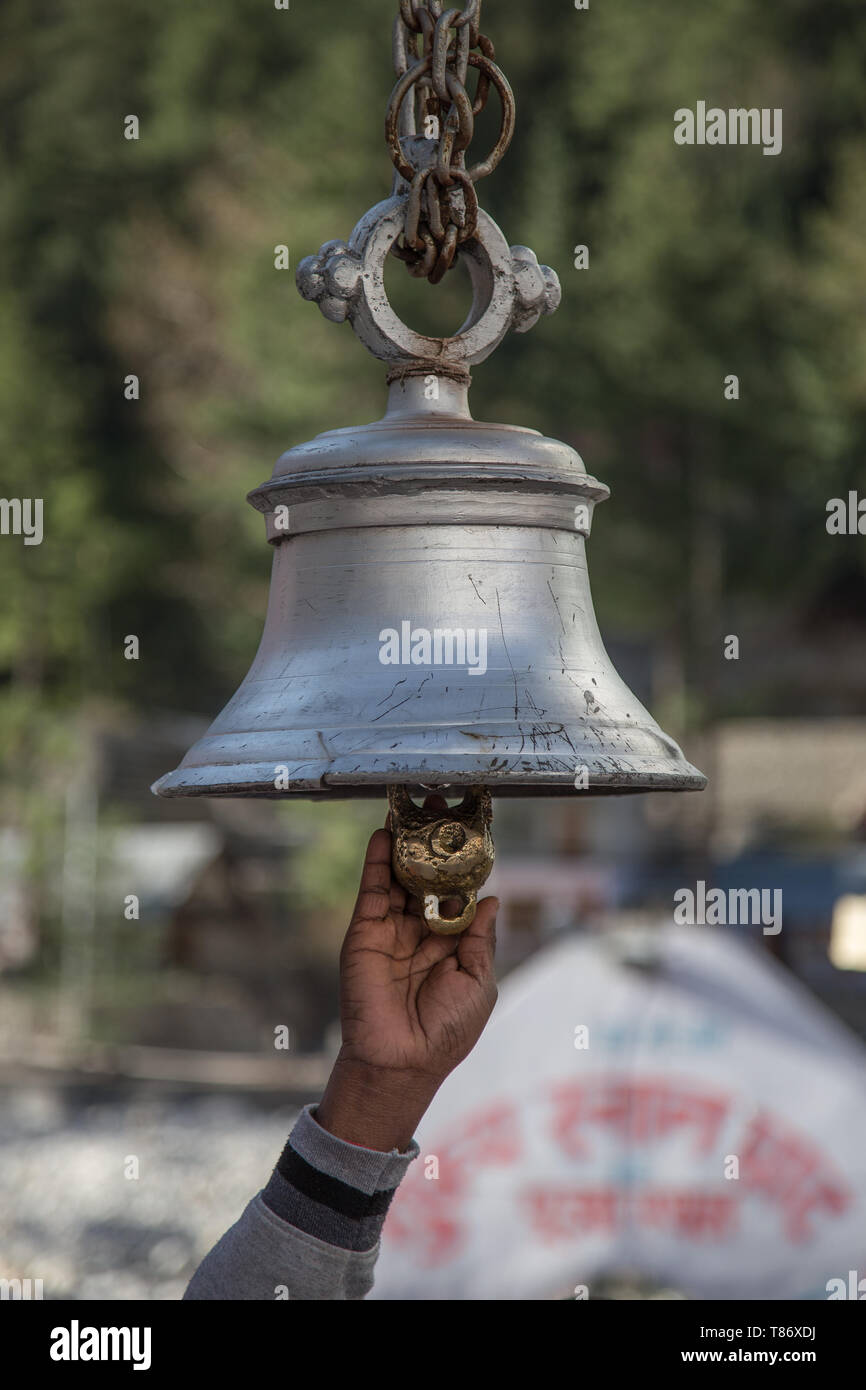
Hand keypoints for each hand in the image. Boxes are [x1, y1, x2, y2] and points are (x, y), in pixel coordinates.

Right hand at [315, 797, 497, 1151]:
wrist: (402, 1060)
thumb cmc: (447, 1029)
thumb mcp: (477, 982)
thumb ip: (480, 938)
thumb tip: (490, 897)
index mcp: (453, 943)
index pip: (459, 893)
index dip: (465, 864)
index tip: (473, 831)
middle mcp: (421, 931)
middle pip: (428, 878)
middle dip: (433, 845)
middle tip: (440, 807)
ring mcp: (392, 930)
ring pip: (399, 878)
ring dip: (405, 845)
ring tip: (412, 809)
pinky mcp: (365, 932)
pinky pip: (372, 890)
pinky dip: (376, 862)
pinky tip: (383, 835)